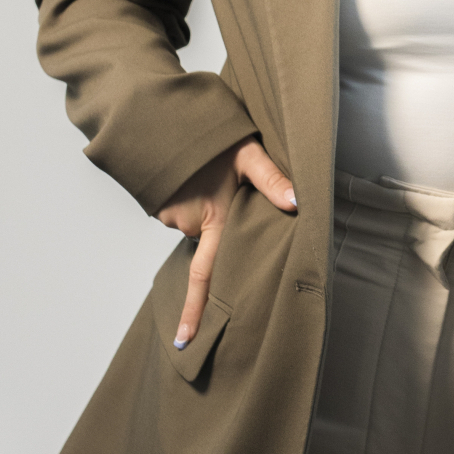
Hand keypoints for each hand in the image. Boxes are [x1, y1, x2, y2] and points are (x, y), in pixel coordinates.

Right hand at [156, 138, 295, 345]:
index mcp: (212, 218)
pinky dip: (197, 199)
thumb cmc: (208, 132)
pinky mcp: (160, 203)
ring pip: (200, 224)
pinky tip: (202, 176)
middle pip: (213, 243)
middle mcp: (188, 222)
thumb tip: (297, 204)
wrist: (156, 111)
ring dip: (212, 208)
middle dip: (224, 230)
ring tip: (217, 176)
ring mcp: (171, 213)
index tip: (186, 341)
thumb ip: (271, 179)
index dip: (196, 310)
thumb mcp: (247, 152)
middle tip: (229, 197)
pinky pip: (186, 210)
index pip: (205, 275)